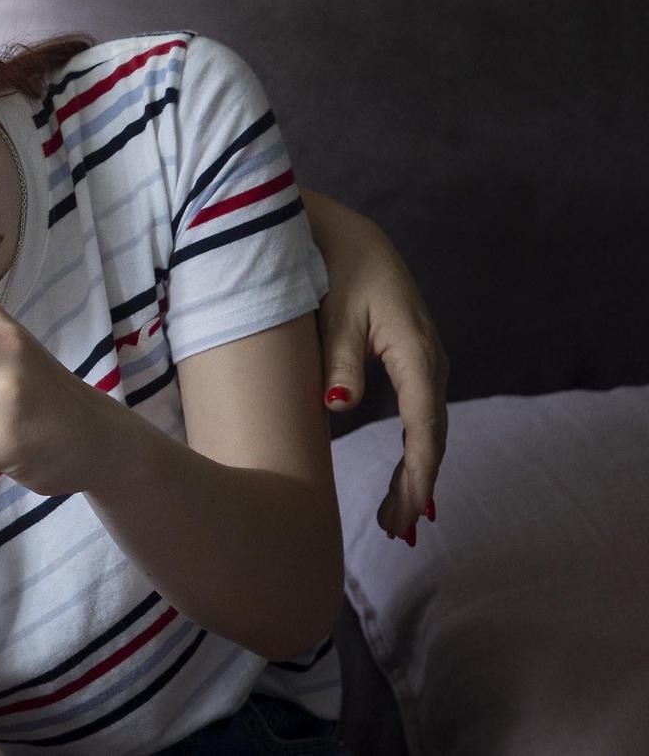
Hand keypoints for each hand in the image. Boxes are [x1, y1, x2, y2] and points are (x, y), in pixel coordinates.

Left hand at [304, 190, 446, 540]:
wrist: (348, 235)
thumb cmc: (336, 271)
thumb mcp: (334, 314)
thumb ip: (338, 361)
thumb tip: (339, 407)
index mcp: (415, 351)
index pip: (423, 424)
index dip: (419, 470)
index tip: (411, 509)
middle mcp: (431, 359)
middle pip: (432, 435)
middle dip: (418, 485)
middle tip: (397, 531)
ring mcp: (426, 362)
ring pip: (429, 429)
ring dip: (417, 474)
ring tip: (399, 521)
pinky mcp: (413, 363)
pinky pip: (421, 417)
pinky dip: (415, 452)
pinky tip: (406, 481)